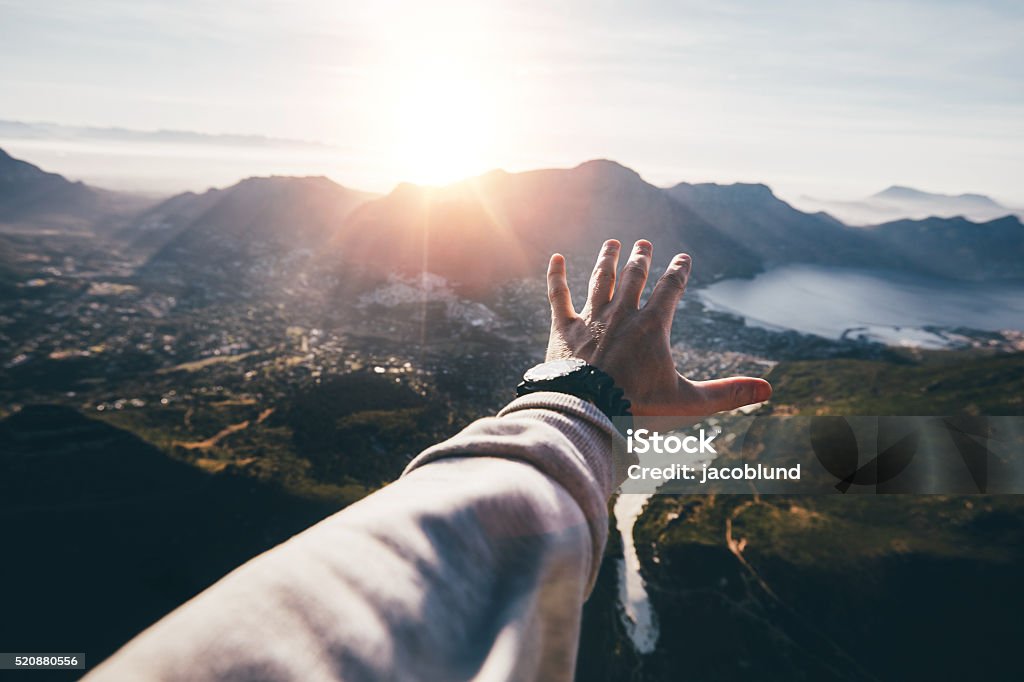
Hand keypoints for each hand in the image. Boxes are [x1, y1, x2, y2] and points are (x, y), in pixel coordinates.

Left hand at [545, 239, 771, 423]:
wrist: (586, 411)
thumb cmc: (636, 408)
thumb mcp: (687, 403)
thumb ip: (726, 393)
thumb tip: (768, 390)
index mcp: (652, 326)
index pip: (670, 289)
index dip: (678, 272)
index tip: (683, 259)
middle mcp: (621, 314)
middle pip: (634, 277)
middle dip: (640, 260)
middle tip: (642, 244)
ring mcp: (590, 319)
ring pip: (600, 280)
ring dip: (607, 260)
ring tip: (612, 244)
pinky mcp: (563, 330)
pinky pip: (559, 296)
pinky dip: (557, 277)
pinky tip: (555, 259)